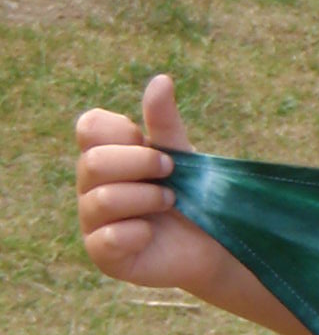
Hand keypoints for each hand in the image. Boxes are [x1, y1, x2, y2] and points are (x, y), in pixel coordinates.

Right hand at [74, 73, 224, 296]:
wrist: (213, 246)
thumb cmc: (192, 197)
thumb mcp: (181, 155)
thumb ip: (165, 122)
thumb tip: (161, 80)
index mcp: (105, 155)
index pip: (89, 127)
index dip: (122, 132)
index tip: (153, 144)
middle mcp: (91, 186)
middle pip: (94, 161)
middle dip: (140, 163)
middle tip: (171, 173)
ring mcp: (93, 221)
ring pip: (101, 199)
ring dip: (145, 197)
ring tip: (171, 201)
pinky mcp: (103, 255)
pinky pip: (108, 238)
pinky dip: (137, 232)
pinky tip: (152, 233)